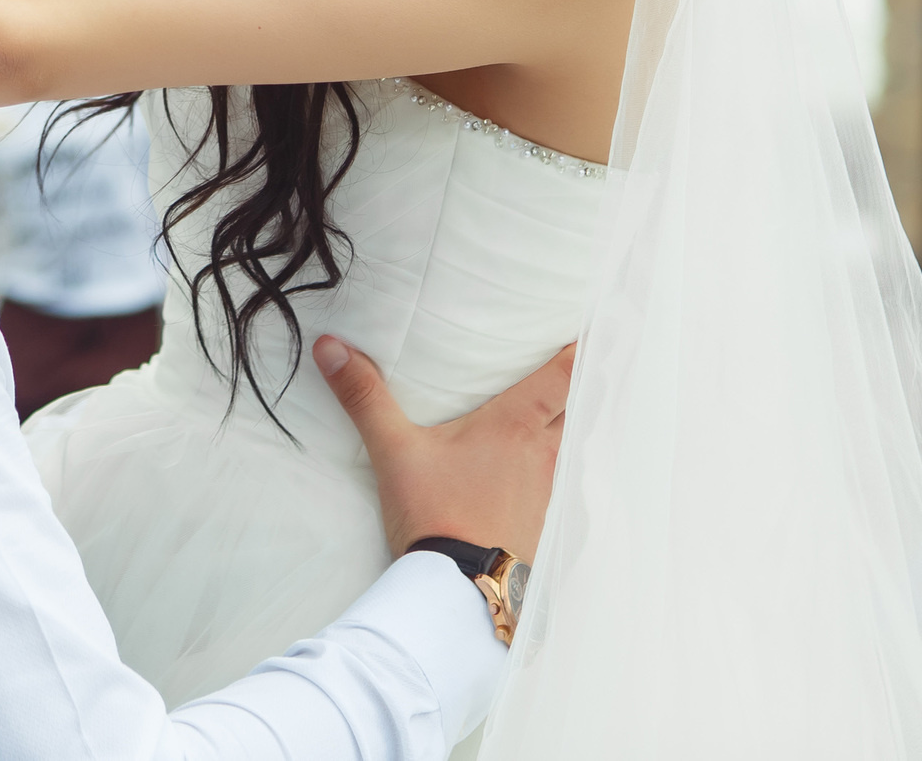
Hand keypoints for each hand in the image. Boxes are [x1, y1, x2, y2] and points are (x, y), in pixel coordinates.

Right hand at [319, 336, 572, 562]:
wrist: (459, 591)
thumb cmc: (434, 515)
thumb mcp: (394, 451)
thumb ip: (365, 397)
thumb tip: (330, 347)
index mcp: (515, 425)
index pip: (565, 376)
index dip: (582, 349)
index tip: (591, 330)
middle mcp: (543, 454)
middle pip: (578, 409)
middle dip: (580, 386)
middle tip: (581, 364)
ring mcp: (549, 493)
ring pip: (572, 448)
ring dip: (569, 430)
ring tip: (561, 417)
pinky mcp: (546, 526)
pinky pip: (562, 488)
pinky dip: (559, 474)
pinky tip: (543, 480)